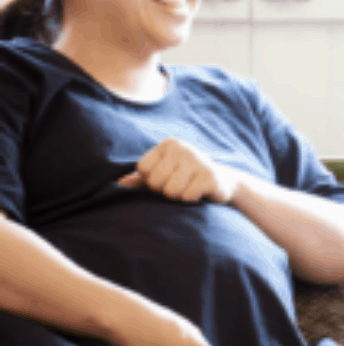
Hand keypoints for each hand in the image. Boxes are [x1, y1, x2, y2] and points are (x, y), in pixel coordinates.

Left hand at [117, 137, 239, 203]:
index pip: (143, 168)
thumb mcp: (164, 174)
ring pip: (171, 191)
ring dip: (178, 197)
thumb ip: (142, 179)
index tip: (167, 178)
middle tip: (180, 185)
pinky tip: (200, 193)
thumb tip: (119, 183)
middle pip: (156, 181)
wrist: (222, 183)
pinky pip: (187, 197)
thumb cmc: (186, 179)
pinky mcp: (210, 176)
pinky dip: (191, 200)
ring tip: (189, 189)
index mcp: (169, 144)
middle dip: (165, 191)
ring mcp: (198, 160)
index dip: (152, 181)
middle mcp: (183, 148)